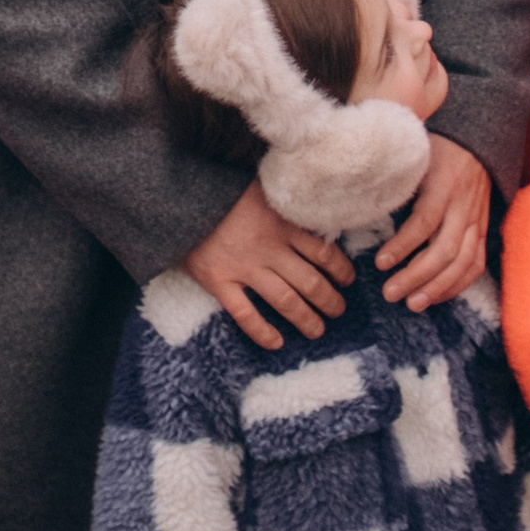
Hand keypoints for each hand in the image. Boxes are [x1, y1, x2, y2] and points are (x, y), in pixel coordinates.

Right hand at [184, 184, 349, 352]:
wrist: (181, 196)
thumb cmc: (223, 189)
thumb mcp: (261, 187)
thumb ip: (285, 203)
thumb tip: (314, 212)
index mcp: (282, 224)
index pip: (322, 252)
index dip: (340, 270)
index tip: (348, 280)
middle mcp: (269, 249)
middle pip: (309, 282)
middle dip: (329, 300)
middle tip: (338, 311)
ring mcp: (244, 268)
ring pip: (285, 301)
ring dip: (306, 318)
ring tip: (317, 330)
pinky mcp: (220, 282)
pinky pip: (245, 314)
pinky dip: (262, 332)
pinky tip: (276, 343)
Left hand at [379, 136, 490, 309]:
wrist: (478, 139)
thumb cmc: (435, 148)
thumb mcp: (414, 155)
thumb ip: (394, 177)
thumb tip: (357, 198)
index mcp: (444, 184)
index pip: (424, 221)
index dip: (402, 245)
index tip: (379, 263)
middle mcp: (463, 205)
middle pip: (445, 249)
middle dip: (417, 276)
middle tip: (390, 293)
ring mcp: (476, 220)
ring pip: (463, 263)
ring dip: (438, 288)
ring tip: (412, 304)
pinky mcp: (483, 230)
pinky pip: (475, 264)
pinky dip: (457, 285)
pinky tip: (435, 297)